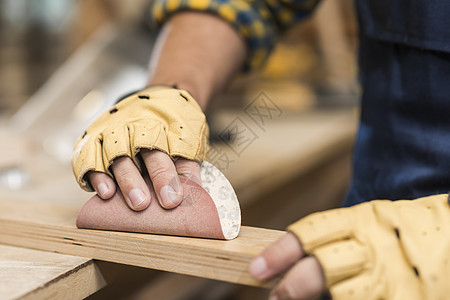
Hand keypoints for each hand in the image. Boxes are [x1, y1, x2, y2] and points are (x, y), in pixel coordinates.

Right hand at [71, 86, 208, 210]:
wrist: (158, 98)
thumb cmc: (175, 124)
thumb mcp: (189, 138)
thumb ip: (188, 165)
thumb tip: (193, 193)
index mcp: (160, 125)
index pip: (162, 152)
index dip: (165, 178)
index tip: (171, 200)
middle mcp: (133, 126)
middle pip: (131, 153)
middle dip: (134, 180)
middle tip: (141, 204)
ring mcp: (112, 131)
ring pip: (108, 154)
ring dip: (109, 177)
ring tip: (112, 196)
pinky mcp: (95, 138)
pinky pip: (87, 156)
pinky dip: (92, 173)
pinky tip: (101, 190)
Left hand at [251, 194, 449, 299]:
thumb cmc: (399, 228)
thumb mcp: (369, 219)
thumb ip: (335, 237)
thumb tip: (289, 260)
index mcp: (362, 218)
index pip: (312, 231)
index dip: (281, 251)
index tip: (257, 268)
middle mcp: (375, 245)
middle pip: (324, 265)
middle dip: (293, 285)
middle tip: (274, 297)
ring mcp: (394, 275)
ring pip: (345, 295)